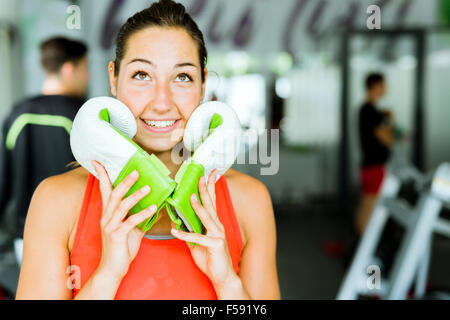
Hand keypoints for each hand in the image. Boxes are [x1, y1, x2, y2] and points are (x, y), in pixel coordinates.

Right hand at [92, 161, 157, 279]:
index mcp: (108, 213)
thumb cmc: (122, 248)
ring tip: (148, 188)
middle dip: (125, 182)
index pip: (104, 191)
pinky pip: (130, 222)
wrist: (112, 269)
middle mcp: (106, 217)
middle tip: (137, 171)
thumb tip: (158, 206)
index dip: (101, 176)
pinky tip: (154, 208)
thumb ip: (142, 217)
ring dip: (135, 196)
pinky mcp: (116, 236)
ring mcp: (110, 226)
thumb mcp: (133, 229)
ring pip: (121, 206)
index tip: (97, 161)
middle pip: (114, 195)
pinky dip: (142, 214)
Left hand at [170, 170, 237, 288]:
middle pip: (211, 204)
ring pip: (207, 217)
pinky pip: (197, 238)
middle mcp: (218, 226)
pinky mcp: (215, 245)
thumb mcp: (197, 243)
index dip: (211, 187)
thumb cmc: (211, 259)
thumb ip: (190, 232)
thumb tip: (177, 223)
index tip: (210, 174)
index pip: (212, 202)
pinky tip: (174, 231)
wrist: (222, 276)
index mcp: (214, 223)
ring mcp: (217, 235)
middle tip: (202, 176)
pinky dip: (185, 235)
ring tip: (191, 197)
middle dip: (206, 189)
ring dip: (198, 206)